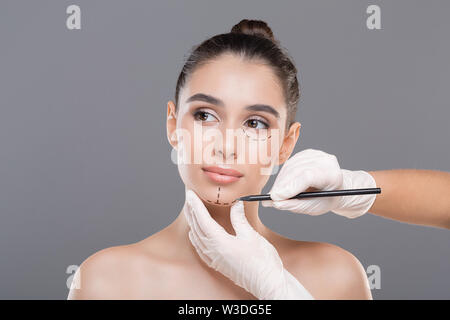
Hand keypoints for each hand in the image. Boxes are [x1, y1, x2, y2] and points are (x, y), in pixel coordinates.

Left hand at [184, 189, 313, 299]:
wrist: (267, 283)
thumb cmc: (262, 262)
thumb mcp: (251, 235)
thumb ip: (239, 219)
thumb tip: (236, 205)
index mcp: (220, 242)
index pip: (203, 220)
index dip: (195, 206)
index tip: (190, 195)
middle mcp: (213, 252)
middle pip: (197, 228)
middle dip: (192, 212)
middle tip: (188, 199)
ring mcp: (215, 259)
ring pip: (197, 238)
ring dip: (193, 224)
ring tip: (190, 213)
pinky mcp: (219, 265)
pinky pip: (201, 250)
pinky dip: (196, 239)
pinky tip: (195, 236)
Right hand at [262, 148, 376, 218]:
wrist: (335, 187)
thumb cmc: (327, 198)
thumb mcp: (315, 207)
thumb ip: (296, 206)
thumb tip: (277, 203)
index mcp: (332, 174)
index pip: (307, 176)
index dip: (290, 186)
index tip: (276, 197)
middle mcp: (325, 160)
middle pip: (297, 170)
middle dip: (281, 186)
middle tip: (271, 198)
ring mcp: (316, 154)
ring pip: (291, 166)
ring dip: (280, 182)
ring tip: (276, 195)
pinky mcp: (307, 153)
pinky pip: (290, 164)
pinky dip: (283, 176)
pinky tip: (282, 185)